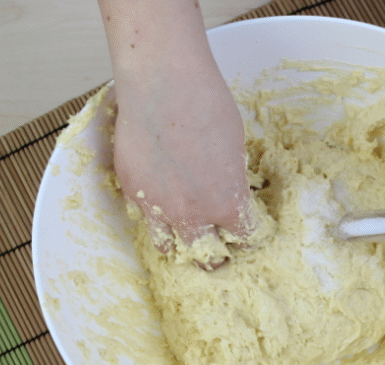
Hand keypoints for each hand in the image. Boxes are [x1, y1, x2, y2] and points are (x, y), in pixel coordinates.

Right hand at [113, 59, 255, 268]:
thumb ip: (231, 179)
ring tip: (187, 236)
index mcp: (228, 205)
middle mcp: (192, 214)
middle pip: (208, 259)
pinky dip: (155, 215)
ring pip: (169, 247)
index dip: (251, 236)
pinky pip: (144, 217)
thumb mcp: (236, 148)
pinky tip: (162, 201)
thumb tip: (227, 188)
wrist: (162, 84)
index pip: (246, 237)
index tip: (250, 233)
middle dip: (218, 257)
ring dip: (181, 245)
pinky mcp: (132, 190)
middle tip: (221, 251)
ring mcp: (158, 206)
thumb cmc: (207, 105)